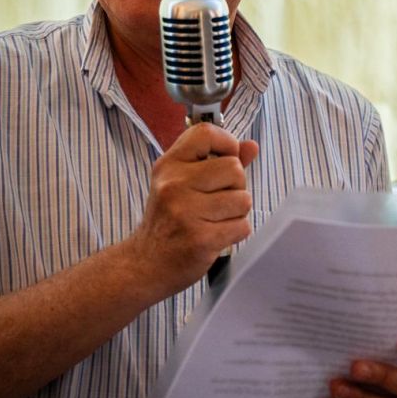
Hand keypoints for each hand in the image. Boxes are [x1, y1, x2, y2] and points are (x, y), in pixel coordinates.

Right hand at [126, 123, 258, 294]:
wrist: (145, 264)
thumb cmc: (168, 220)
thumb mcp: (183, 183)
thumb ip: (218, 162)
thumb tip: (251, 146)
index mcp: (169, 166)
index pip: (206, 134)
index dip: (227, 143)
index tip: (227, 158)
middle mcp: (174, 184)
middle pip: (234, 169)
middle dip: (236, 186)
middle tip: (217, 201)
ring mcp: (186, 211)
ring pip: (243, 199)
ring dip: (237, 212)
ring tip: (215, 219)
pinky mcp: (200, 238)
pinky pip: (242, 226)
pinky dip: (235, 233)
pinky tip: (216, 236)